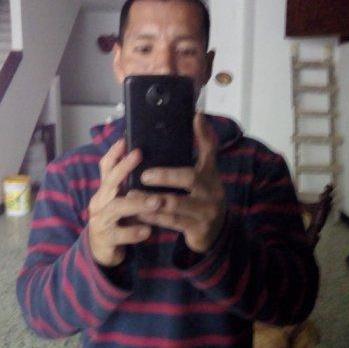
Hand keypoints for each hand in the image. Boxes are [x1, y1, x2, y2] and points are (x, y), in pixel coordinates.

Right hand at [88, 139, 161, 266]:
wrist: (101, 251)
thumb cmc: (116, 220)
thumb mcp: (119, 199)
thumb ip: (127, 184)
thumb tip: (141, 157)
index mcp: (105, 191)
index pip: (106, 167)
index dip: (114, 153)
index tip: (125, 139)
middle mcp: (100, 202)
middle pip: (110, 182)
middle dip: (123, 167)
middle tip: (138, 154)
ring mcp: (100, 221)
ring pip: (116, 208)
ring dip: (137, 203)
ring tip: (156, 201)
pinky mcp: (105, 239)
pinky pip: (119, 235)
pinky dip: (133, 232)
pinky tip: (147, 230)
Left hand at [133, 113, 226, 253]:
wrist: (217, 231)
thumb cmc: (204, 197)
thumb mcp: (206, 173)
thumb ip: (203, 147)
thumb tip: (198, 116)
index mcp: (211, 175)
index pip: (210, 152)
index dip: (204, 135)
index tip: (194, 118)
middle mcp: (212, 192)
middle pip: (190, 178)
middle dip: (165, 176)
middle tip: (143, 175)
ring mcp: (207, 212)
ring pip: (175, 204)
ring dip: (150, 199)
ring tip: (131, 194)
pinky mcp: (198, 230)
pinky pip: (171, 222)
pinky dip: (152, 217)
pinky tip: (137, 213)